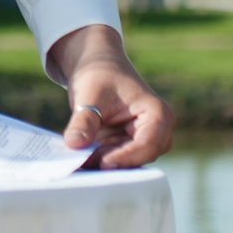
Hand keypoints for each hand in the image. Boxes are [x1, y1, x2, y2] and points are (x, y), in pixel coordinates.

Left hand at [45, 24, 172, 169]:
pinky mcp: (125, 147)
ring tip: (77, 161)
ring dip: (102, 163)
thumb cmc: (99, 75)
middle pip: (139, 158)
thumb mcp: (89, 94)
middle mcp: (156, 133)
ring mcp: (141, 142)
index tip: (103, 163)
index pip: (148, 143)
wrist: (96, 67)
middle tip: (84, 165)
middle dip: (112, 162)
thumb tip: (74, 144)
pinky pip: (114, 160)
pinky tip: (78, 159)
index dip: (126, 157)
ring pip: (125, 163)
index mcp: (158, 114)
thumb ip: (83, 120)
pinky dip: (97, 160)